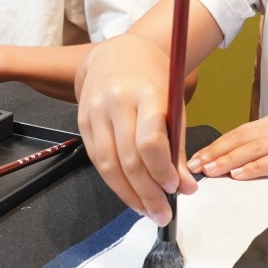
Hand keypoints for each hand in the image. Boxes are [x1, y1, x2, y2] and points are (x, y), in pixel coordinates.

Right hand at [76, 34, 197, 225]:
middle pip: (128, 158)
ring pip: (107, 164)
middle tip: (161, 213)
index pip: (150, 140)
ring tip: (146, 210)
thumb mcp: (174, 105)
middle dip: (147, 193)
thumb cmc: (152, 80)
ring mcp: (94, 111)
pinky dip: (113, 181)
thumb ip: (178, 148)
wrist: (118, 54)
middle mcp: (116, 101)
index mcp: (145, 94)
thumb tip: (186, 188)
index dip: (161, 170)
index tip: (175, 189)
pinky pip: (96, 159)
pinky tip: (129, 193)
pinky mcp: (82, 121)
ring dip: (128, 194)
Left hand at [186, 99, 267, 179]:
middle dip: (213, 153)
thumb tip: (253, 152)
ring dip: (227, 160)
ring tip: (208, 170)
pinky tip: (240, 174)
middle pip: (239, 140)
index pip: (238, 133)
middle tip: (191, 166)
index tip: (196, 156)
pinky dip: (256, 167)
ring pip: (252, 149)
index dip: (216, 145)